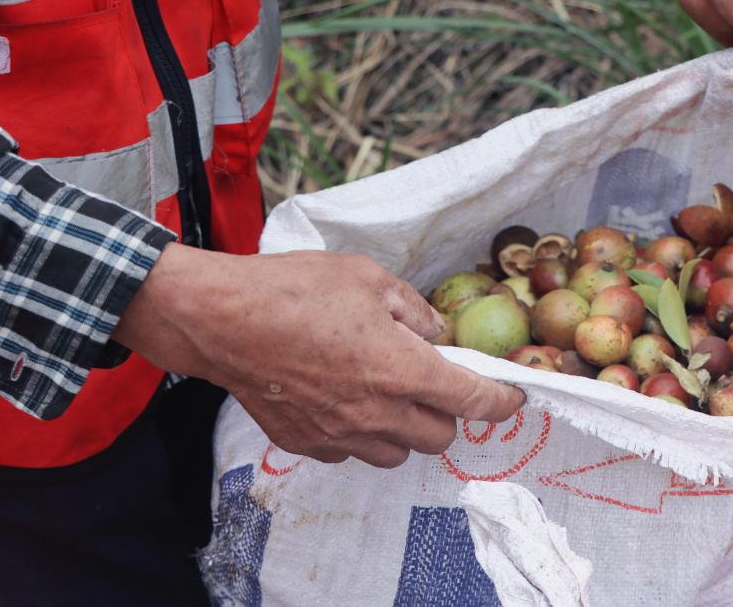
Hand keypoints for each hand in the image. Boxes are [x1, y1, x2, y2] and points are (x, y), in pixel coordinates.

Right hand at [115, 244, 524, 467]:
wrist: (221, 320)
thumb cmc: (292, 289)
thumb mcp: (366, 278)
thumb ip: (412, 309)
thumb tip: (435, 331)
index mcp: (401, 369)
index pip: (472, 401)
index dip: (502, 402)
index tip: (512, 398)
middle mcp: (376, 412)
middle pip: (438, 438)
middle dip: (447, 414)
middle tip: (433, 382)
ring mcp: (339, 434)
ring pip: (397, 453)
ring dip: (405, 429)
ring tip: (387, 393)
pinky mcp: (306, 443)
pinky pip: (351, 453)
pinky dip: (361, 435)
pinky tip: (345, 400)